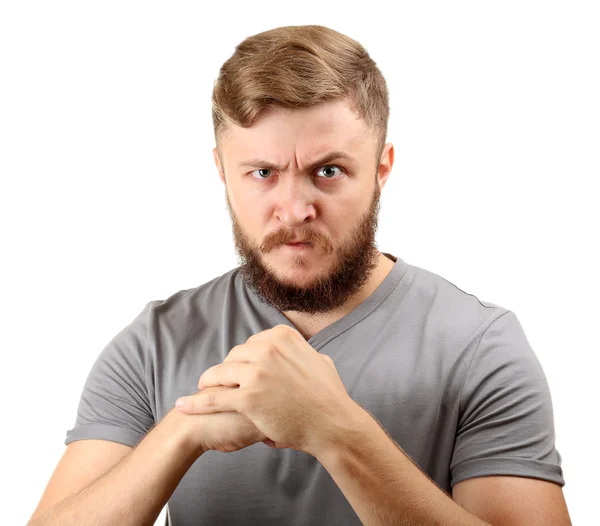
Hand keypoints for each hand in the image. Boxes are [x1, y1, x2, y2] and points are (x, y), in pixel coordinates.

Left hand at [175, 325, 358, 456]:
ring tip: (200, 391)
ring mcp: (256, 372)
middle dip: (227, 371)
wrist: (332, 423)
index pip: (251, 344)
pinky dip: (196, 403)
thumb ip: (303, 353)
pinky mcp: (247, 397)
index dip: (243, 360)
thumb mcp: (319, 361)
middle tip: (221, 383)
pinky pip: (213, 398)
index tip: (239, 371)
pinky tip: (184, 406)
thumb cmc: (329, 397)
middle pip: (233, 357)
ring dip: (207, 383)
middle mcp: (267, 349)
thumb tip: (300, 351)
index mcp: (281, 337)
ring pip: (219, 374)